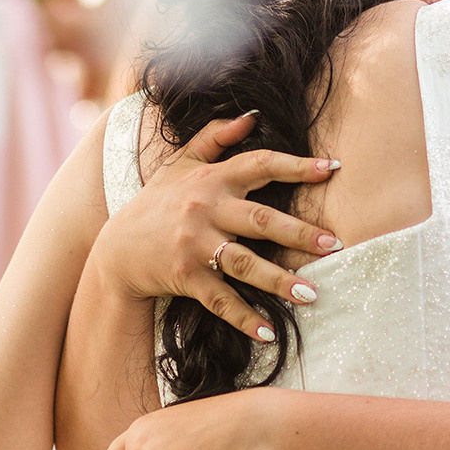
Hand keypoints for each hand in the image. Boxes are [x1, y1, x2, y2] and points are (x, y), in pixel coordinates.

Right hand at [94, 111, 341, 339]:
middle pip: (260, 219)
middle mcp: (205, 209)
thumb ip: (215, 137)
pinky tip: (268, 332)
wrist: (115, 249)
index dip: (297, 165)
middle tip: (335, 244)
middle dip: (299, 233)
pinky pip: (220, 299)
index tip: (332, 168)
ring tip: (312, 294)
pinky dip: (243, 317)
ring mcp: (195, 245)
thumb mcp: (180, 163)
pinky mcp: (186, 276)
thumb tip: (251, 117)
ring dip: (279, 281)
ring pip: (245, 263)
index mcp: (211, 180)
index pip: (260, 165)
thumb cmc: (156, 204)